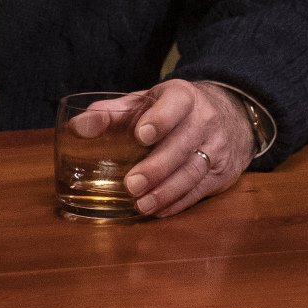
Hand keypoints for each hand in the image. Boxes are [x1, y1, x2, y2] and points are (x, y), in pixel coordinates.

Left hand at [72, 81, 252, 218]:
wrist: (229, 115)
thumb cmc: (173, 110)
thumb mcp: (146, 102)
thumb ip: (111, 113)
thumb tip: (77, 127)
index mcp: (183, 96)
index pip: (176, 104)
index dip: (161, 118)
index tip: (142, 135)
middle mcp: (205, 120)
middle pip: (183, 144)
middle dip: (157, 167)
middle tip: (131, 184)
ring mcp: (217, 147)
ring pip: (194, 171)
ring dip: (167, 191)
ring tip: (142, 204)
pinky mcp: (221, 173)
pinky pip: (201, 190)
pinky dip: (178, 202)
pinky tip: (158, 210)